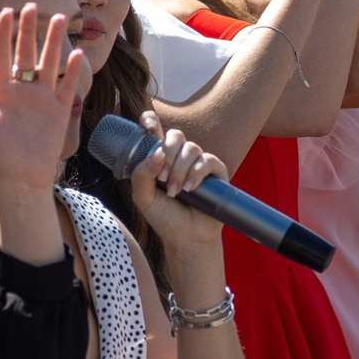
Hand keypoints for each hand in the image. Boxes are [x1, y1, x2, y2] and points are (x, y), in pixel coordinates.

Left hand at [0, 2, 90, 196]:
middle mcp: (22, 89)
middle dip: (28, 30)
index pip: (1, 55)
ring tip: (60, 19)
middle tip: (31, 7)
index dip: (3, 34)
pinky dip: (73, 71)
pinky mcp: (59, 110)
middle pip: (26, 53)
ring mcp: (42, 98)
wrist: (19, 177)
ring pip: (49, 63)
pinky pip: (67, 87)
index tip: (5, 13)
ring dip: (54, 42)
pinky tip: (76, 54)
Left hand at [129, 116, 229, 250]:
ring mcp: (199, 163)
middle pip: (176, 136)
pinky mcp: (216, 172)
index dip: (150, 121)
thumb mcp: (143, 197)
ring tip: (176, 191)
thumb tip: (157, 154)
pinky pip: (207, 160)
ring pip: (191, 148)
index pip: (156, 131)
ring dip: (180, 170)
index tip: (147, 123)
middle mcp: (180, 157)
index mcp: (161, 158)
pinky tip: (191, 189)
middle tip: (162, 178)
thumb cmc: (164, 217)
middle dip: (168, 154)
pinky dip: (196, 173)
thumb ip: (141, 174)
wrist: (186, 237)